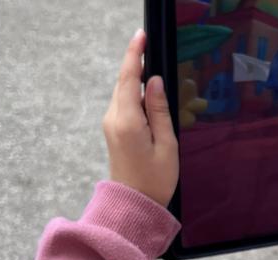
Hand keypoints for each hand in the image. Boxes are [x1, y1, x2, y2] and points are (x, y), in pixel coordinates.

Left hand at [102, 29, 178, 206]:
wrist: (134, 205)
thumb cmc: (154, 181)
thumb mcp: (166, 143)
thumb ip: (159, 110)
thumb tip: (155, 82)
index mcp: (127, 120)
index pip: (129, 78)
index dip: (135, 54)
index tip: (141, 36)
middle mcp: (113, 119)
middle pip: (124, 82)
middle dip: (138, 65)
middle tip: (153, 51)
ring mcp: (111, 125)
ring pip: (124, 92)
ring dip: (139, 82)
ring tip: (159, 78)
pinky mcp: (114, 131)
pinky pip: (124, 104)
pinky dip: (136, 95)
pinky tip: (150, 97)